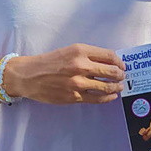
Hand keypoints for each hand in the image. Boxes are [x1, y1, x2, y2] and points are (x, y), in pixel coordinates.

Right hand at [2, 44, 124, 103]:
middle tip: (122, 76)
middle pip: (110, 71)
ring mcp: (77, 83)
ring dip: (116, 87)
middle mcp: (80, 66)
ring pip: (106, 86)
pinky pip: (96, 98)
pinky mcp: (74, 97)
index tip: (121, 65)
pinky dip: (107, 98)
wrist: (28, 75)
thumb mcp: (68, 51)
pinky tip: (111, 96)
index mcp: (79, 51)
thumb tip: (109, 62)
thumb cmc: (48, 62)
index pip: (108, 56)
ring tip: (119, 86)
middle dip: (120, 75)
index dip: (119, 61)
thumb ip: (87, 55)